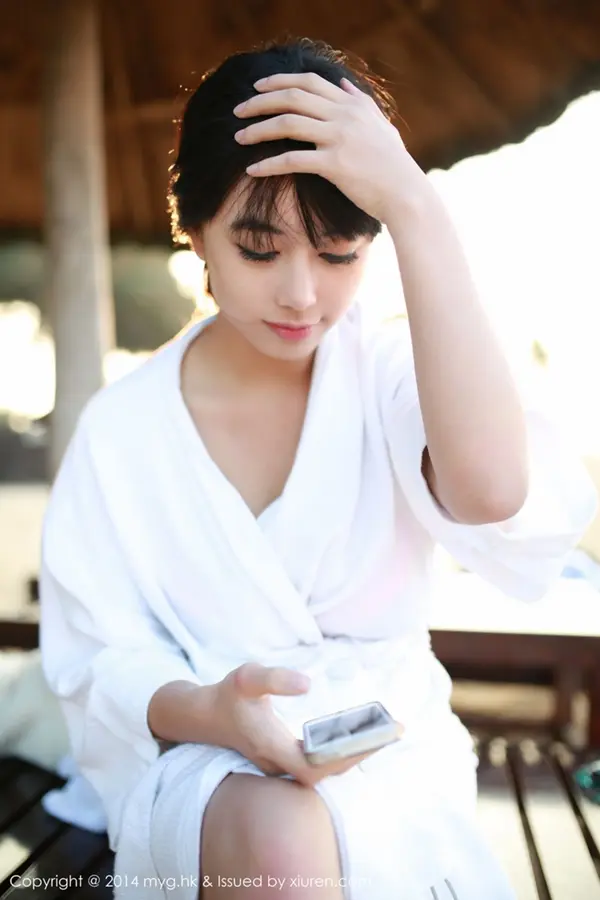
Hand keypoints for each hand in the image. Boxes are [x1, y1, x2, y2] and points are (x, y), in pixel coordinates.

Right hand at [216, 663, 398, 787]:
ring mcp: (281, 766)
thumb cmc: (227, 695)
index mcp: (273, 748)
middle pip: (329, 771)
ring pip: (325, 769)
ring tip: (384, 731)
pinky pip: (319, 763)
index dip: (348, 756)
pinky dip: (341, 752)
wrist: (203, 716)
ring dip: (354, 754)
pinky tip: (358, 735)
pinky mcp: (283, 761)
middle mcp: (279, 764)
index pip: (318, 765)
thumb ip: (275, 679)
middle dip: (362, 753)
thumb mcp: (246, 677)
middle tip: (394, 730)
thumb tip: (308, 684)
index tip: (376, 738)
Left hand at [233, 72, 424, 222]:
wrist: (406, 194)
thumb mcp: (381, 126)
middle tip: (239, 110)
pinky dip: (268, 164)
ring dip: (258, 129)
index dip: (280, 81)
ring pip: (287, 124)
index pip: (309, 82)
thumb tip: (344, 84)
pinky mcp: (334, 165)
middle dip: (260, 101)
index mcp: (352, 105)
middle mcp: (344, 116)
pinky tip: (252, 169)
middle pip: (293, 97)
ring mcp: (339, 138)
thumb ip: (361, 103)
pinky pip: (292, 160)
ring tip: (238, 137)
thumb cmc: (394, 166)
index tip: (258, 86)